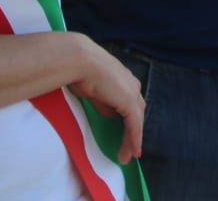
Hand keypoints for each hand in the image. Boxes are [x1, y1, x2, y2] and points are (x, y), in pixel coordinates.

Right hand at [67, 34, 144, 163]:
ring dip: (133, 139)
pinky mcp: (129, 102)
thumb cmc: (81, 72)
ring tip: (128, 156)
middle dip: (134, 132)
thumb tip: (111, 113)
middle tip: (130, 150)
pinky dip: (134, 138)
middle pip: (137, 113)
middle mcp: (132, 85)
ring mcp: (132, 93)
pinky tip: (132, 150)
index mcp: (124, 80)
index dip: (130, 119)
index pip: (130, 104)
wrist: (81, 61)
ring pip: (136, 121)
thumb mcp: (94, 91)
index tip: (127, 134)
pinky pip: (134, 125)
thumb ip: (104, 102)